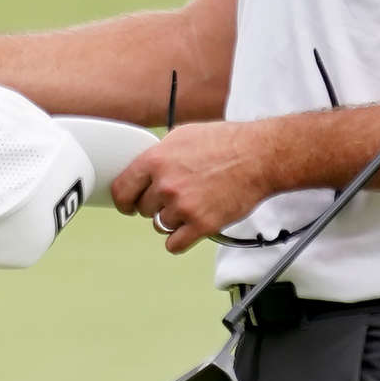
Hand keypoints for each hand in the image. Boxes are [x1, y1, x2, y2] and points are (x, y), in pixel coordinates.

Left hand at [109, 120, 275, 254]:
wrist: (258, 157)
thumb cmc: (225, 142)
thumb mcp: (181, 136)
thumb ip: (159, 155)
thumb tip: (144, 169)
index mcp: (156, 160)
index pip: (122, 189)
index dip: (123, 200)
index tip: (127, 205)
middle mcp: (166, 185)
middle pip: (143, 209)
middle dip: (154, 205)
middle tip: (173, 197)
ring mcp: (183, 207)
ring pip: (160, 225)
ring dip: (171, 220)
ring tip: (190, 205)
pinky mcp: (201, 225)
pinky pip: (175, 244)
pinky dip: (179, 240)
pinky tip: (188, 229)